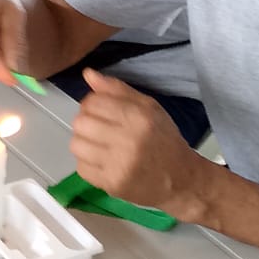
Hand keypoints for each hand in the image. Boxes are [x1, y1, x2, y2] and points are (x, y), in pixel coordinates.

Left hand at [70, 68, 200, 211]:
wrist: (182, 181)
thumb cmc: (164, 140)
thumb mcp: (149, 108)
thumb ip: (117, 90)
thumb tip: (88, 74)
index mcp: (139, 117)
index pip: (93, 101)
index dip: (93, 104)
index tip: (102, 111)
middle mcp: (128, 141)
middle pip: (81, 122)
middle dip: (87, 123)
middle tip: (101, 129)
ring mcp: (119, 165)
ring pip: (76, 145)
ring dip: (84, 143)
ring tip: (100, 146)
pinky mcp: (112, 185)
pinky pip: (81, 168)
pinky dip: (88, 164)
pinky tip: (104, 162)